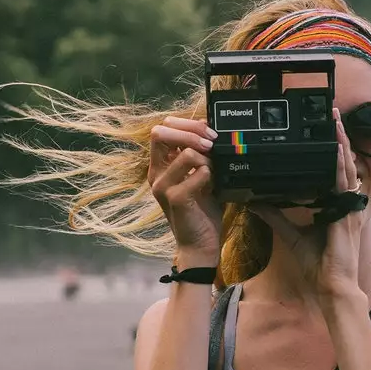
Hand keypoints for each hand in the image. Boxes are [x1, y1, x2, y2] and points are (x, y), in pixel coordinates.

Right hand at [148, 117, 221, 264]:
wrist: (201, 244)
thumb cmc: (202, 210)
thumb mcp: (201, 176)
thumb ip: (201, 154)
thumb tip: (208, 128)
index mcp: (160, 166)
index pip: (163, 128)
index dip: (186, 124)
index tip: (208, 132)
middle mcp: (156, 173)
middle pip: (161, 132)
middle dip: (191, 132)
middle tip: (212, 143)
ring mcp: (162, 186)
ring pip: (185, 153)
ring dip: (207, 157)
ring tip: (214, 170)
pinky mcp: (174, 199)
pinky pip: (196, 174)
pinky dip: (210, 175)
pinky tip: (213, 185)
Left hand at [250, 109, 365, 298]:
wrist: (331, 287)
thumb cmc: (317, 266)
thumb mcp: (290, 234)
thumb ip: (274, 215)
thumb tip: (253, 200)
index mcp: (333, 206)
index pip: (331, 171)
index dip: (330, 150)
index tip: (323, 130)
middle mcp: (343, 203)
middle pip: (341, 163)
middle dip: (337, 138)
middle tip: (331, 114)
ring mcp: (348, 207)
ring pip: (345, 168)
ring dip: (341, 143)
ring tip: (335, 122)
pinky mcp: (347, 214)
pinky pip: (344, 185)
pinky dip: (341, 166)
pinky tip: (338, 150)